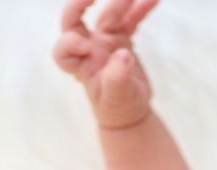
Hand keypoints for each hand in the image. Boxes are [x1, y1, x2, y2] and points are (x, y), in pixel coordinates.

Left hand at [53, 0, 157, 128]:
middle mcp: (89, 49)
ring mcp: (105, 42)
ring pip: (108, 16)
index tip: (87, 47)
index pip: (63, 50)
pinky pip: (129, 19)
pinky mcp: (122, 39)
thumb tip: (124, 55)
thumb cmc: (118, 108)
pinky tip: (153, 1)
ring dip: (121, 3)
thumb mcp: (117, 97)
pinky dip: (140, 9)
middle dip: (77, 5)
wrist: (130, 111)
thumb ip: (117, 78)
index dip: (70, 43)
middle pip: (73, 21)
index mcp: (81, 66)